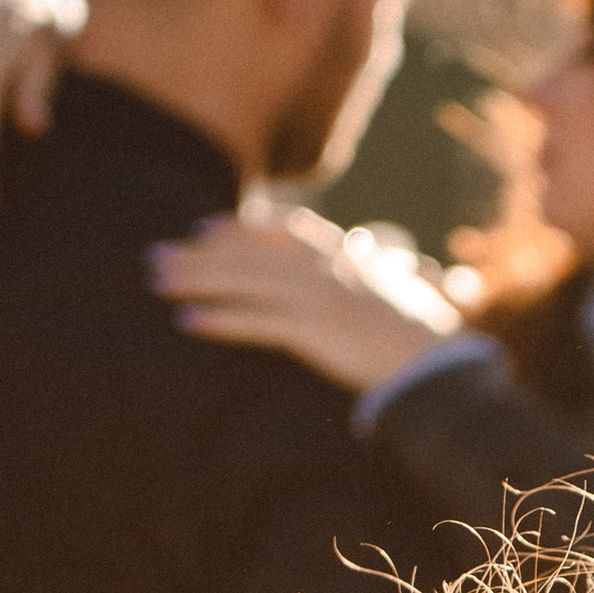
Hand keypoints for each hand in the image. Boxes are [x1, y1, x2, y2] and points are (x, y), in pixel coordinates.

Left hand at [150, 206, 466, 395]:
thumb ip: (377, 271)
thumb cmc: (424, 335)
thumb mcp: (401, 290)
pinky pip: (256, 323)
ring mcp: (318, 298)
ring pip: (245, 282)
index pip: (281, 232)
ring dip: (197, 280)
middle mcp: (325, 269)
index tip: (204, 228)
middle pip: (250, 254)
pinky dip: (220, 320)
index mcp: (344, 257)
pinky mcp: (313, 332)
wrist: (437, 364)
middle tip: (157, 256)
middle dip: (199, 255)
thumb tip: (371, 258)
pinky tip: (188, 320)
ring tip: (158, 283)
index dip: (239, 230)